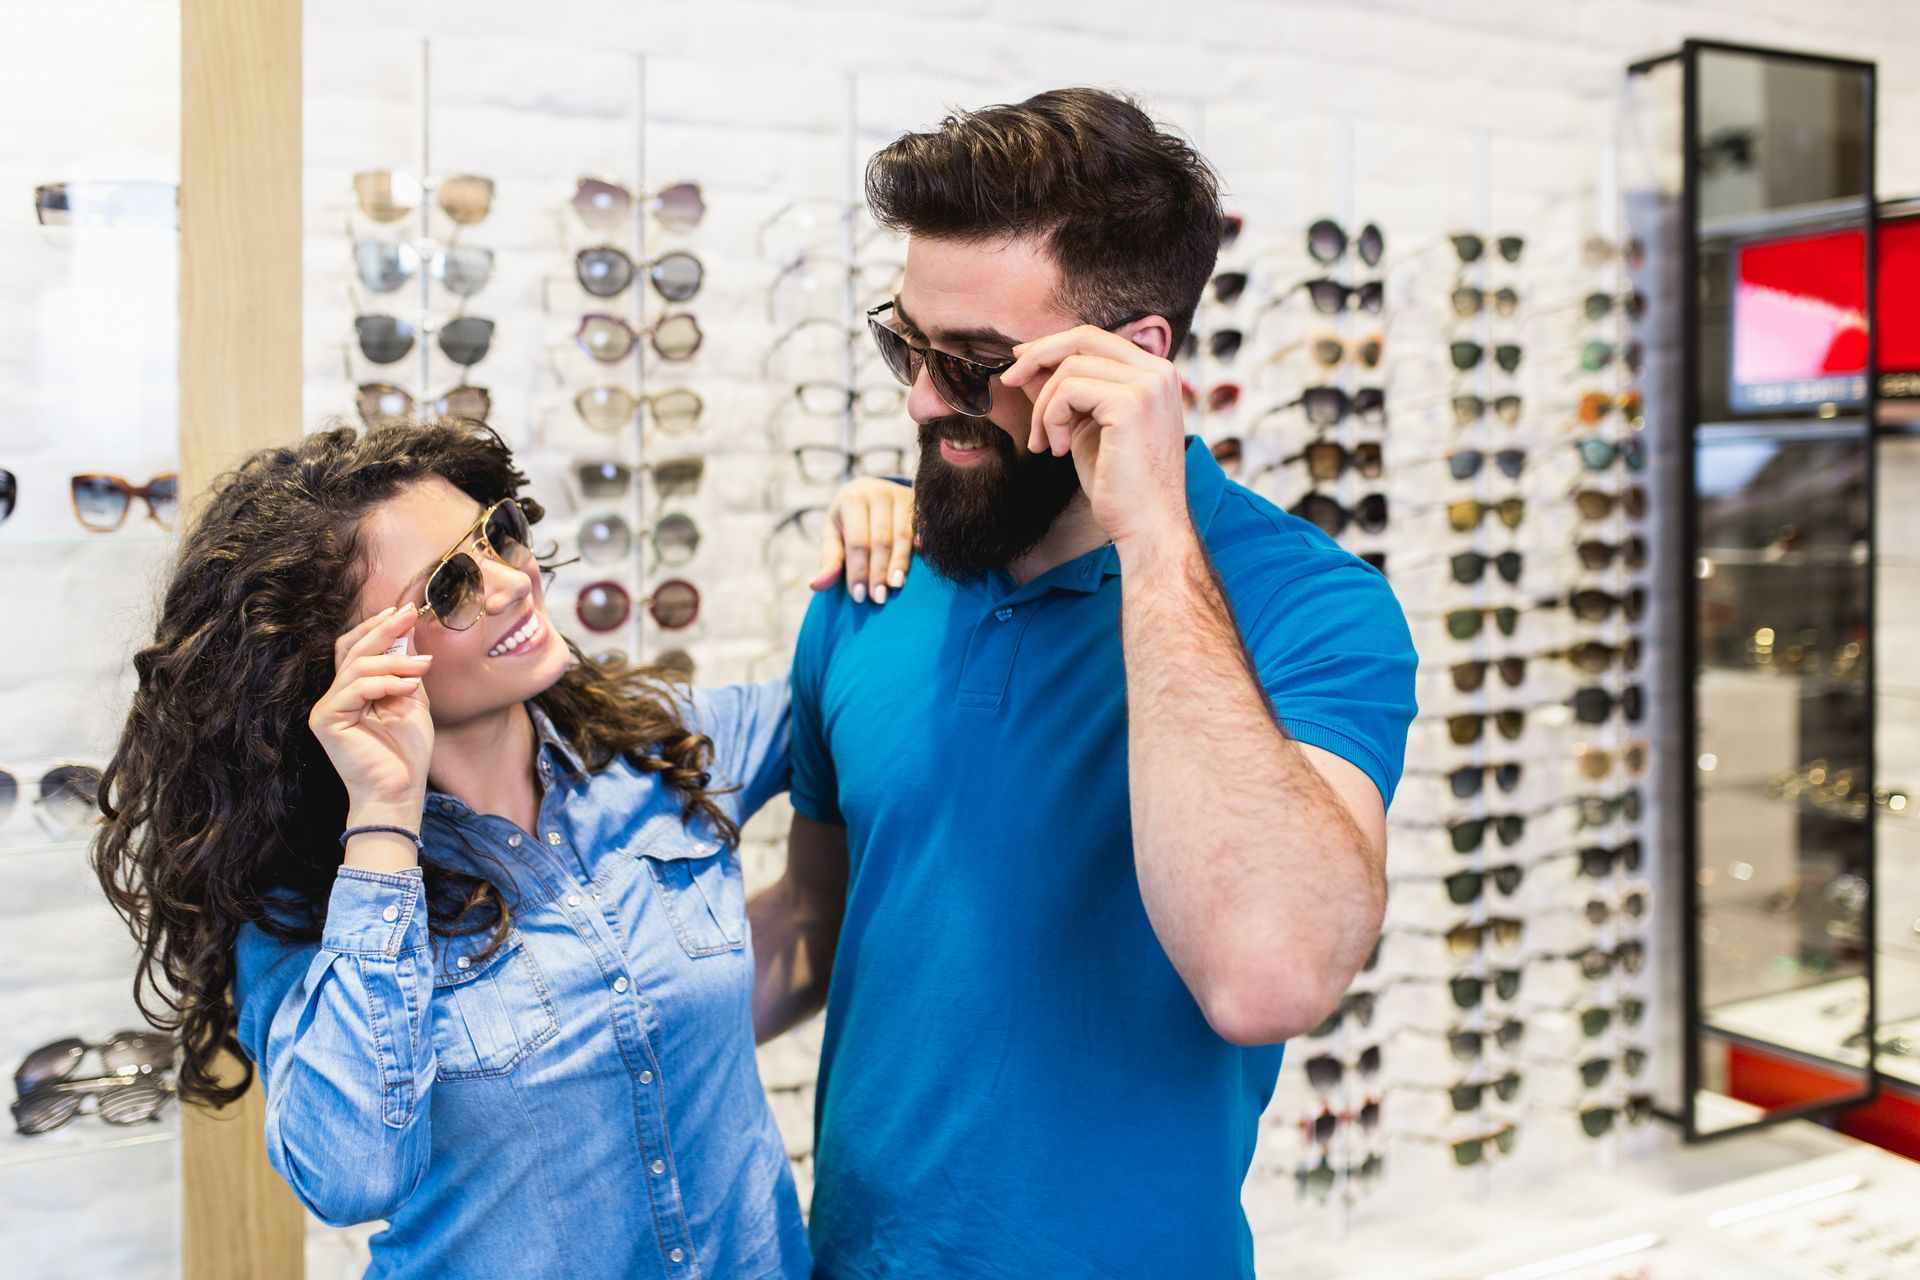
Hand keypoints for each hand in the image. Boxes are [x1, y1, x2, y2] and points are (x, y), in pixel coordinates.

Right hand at [308, 604, 435, 821]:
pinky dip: (386, 683)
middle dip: (383, 629)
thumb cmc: (406, 753)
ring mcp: (327, 708)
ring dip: (395, 662)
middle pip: (352, 649)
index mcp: (353, 691)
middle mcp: (335, 696)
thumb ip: (406, 668)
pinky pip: (355, 688)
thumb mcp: (412, 700)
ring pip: (357, 666)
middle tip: (409, 613)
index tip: (404, 611)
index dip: (376, 627)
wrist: (399, 792)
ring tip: (423, 668)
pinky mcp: (326, 720)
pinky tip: (409, 687)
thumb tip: (407, 631)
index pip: (356, 649)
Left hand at [812, 475, 915, 603]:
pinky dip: (921, 549)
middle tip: (878, 598)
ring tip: (895, 587)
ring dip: (900, 565)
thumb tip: (817, 585)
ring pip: (903, 536)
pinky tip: (919, 568)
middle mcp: (878, 493)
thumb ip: (829, 560)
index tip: (860, 596)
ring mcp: (901, 496)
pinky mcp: (918, 503)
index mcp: (853, 499)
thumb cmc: (849, 518)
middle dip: (879, 572)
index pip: (857, 542)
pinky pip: (922, 529)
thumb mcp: (833, 534)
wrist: (871, 490)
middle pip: (881, 540)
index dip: (859, 570)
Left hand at [1000, 323, 1190, 550]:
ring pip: (1070, 369)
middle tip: (1008, 381)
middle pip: (1084, 338)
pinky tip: (1059, 450)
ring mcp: (1149, 385)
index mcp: (1155, 374)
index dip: (1053, 346)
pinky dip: (1051, 419)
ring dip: (1044, 407)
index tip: (1020, 363)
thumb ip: (1065, 394)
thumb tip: (1027, 366)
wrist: (1146, 526)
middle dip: (1038, 356)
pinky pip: (1069, 391)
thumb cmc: (1120, 485)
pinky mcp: (1132, 402)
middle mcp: (1159, 372)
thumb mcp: (1085, 428)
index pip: (1096, 339)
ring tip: (1046, 443)